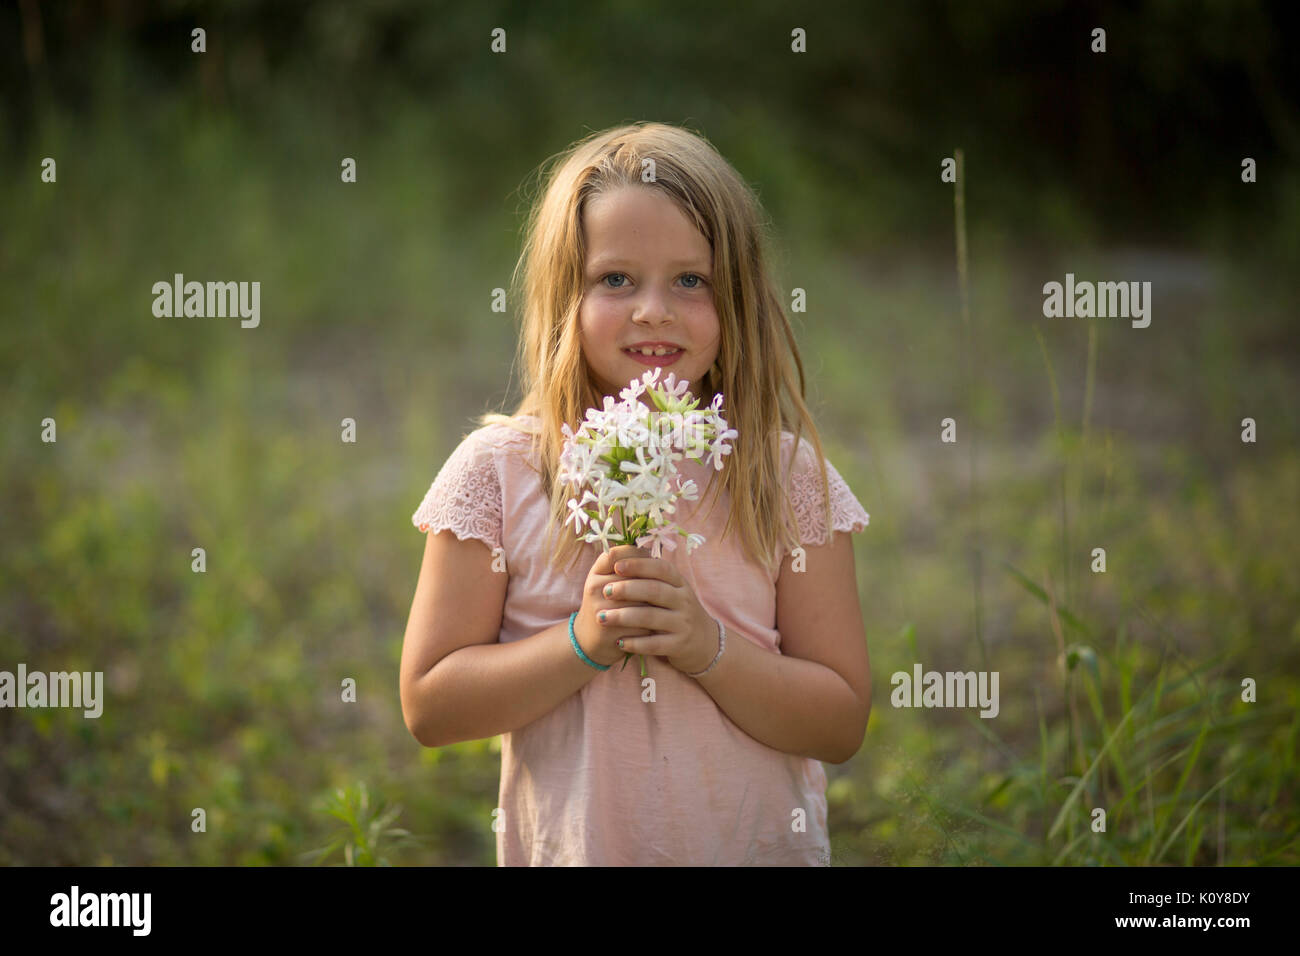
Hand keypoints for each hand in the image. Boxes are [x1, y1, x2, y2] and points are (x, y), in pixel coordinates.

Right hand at [574, 545, 654, 667]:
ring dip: (655, 606)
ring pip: (641, 602)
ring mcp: (601, 609)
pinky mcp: (610, 630)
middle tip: (664, 587)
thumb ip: (625, 565)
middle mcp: (595, 588)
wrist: (588, 639)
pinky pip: (641, 624)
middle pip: (634, 579)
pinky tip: (656, 625)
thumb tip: (651, 551)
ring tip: (662, 607)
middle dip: (652, 583)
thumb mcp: (607, 581)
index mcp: (596, 572)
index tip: (652, 561)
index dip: (638, 556)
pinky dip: (651, 625)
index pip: (618, 554)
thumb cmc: (605, 604)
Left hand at [598, 554, 718, 674]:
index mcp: (679, 583)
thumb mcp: (671, 591)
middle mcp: (684, 600)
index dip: (639, 565)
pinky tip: (619, 642)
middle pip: (655, 590)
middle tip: (605, 591)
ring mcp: (683, 623)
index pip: (661, 568)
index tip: (616, 566)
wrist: (704, 642)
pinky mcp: (679, 645)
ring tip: (603, 617)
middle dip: (627, 589)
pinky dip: (635, 643)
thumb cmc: (676, 611)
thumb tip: (617, 557)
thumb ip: (650, 577)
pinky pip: (654, 644)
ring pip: (651, 617)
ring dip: (624, 617)